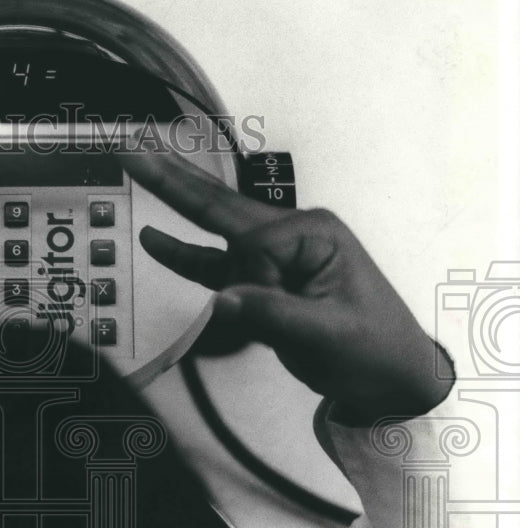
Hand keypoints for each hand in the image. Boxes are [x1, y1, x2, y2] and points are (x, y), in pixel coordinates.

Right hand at [119, 147, 452, 422]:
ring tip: (139, 166)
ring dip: (174, 199)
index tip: (273, 312)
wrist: (390, 380)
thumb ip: (274, 315)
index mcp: (314, 234)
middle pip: (220, 204)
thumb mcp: (331, 334)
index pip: (255, 246)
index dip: (253, 284)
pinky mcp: (259, 280)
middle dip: (174, 176)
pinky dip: (183, 253)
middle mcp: (290, 235)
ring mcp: (272, 256)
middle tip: (136, 147)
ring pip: (211, 225)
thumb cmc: (376, 348)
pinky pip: (212, 263)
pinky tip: (155, 238)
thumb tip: (223, 298)